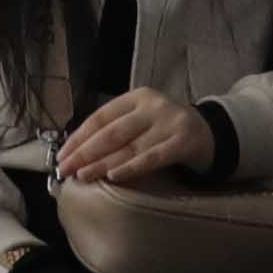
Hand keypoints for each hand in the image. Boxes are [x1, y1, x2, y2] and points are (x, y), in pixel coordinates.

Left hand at [50, 87, 217, 186]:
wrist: (210, 133)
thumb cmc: (166, 129)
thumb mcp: (142, 119)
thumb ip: (117, 129)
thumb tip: (77, 153)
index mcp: (137, 97)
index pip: (100, 117)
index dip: (79, 137)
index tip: (62, 155)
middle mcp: (152, 106)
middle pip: (111, 132)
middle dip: (84, 152)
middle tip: (65, 169)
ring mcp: (169, 123)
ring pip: (129, 147)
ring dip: (102, 163)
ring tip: (83, 175)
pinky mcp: (182, 142)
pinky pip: (152, 157)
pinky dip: (131, 167)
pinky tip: (114, 175)